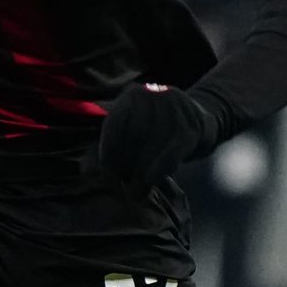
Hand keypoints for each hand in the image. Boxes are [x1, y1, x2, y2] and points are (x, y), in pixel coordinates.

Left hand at [86, 83, 230, 193]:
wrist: (199, 120)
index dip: (107, 149)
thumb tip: (87, 171)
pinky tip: (152, 180)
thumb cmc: (154, 132)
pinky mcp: (192, 124)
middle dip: (126, 163)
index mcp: (131, 96)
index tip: (104, 173)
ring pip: (154, 143)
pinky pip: (174, 149)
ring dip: (143, 171)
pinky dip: (161, 166)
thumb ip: (105, 149)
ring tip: (136, 192)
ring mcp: (175, 107)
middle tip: (122, 187)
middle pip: (135, 134)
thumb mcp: (129, 133)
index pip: (115, 122)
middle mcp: (153, 94)